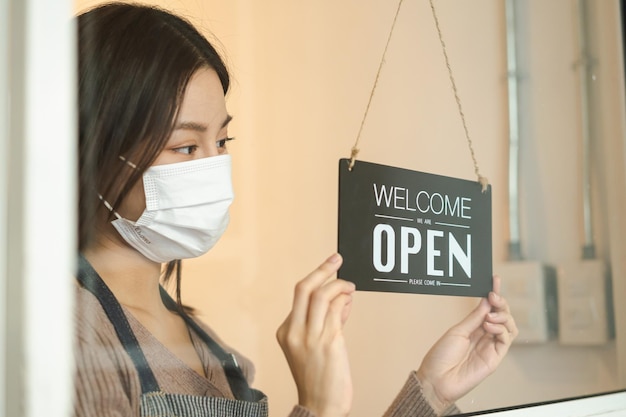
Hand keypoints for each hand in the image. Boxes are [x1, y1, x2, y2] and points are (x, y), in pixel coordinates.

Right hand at [276, 253, 355, 416]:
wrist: (320, 408)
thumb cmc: (319, 380)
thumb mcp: (314, 347)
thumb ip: (327, 320)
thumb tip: (341, 299)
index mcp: (286, 332)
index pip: (300, 296)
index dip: (319, 279)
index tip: (330, 268)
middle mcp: (295, 332)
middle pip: (304, 289)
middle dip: (322, 269)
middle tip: (336, 258)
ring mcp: (310, 337)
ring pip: (322, 296)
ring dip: (339, 285)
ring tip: (350, 285)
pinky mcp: (328, 342)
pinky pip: (336, 311)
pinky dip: (344, 300)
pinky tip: (350, 299)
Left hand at [416, 276, 517, 412]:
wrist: (437, 379)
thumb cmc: (441, 357)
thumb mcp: (457, 331)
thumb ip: (474, 317)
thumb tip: (486, 300)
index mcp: (473, 328)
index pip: (488, 308)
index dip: (494, 294)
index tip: (495, 279)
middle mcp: (485, 336)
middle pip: (502, 315)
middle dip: (501, 303)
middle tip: (494, 296)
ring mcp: (491, 346)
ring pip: (509, 326)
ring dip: (503, 316)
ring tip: (490, 315)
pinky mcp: (495, 358)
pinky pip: (506, 339)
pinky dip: (501, 328)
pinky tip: (489, 325)